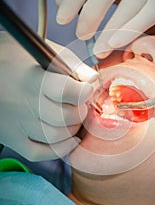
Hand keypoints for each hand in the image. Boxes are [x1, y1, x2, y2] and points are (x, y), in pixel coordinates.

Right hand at [0, 32, 97, 160]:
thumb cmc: (14, 58)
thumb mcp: (42, 51)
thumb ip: (70, 64)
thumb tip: (93, 81)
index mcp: (32, 79)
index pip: (65, 91)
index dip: (83, 92)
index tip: (87, 89)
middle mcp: (23, 103)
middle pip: (64, 118)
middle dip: (81, 112)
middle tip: (81, 104)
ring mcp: (15, 123)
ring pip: (55, 137)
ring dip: (73, 130)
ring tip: (74, 118)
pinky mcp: (10, 136)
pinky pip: (38, 153)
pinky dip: (58, 150)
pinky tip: (69, 139)